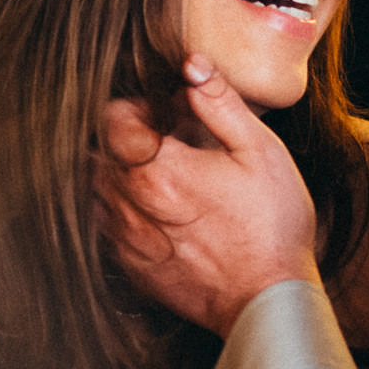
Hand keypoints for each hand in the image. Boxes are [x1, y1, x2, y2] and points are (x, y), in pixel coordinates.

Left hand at [101, 56, 320, 336]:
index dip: (133, 108)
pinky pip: (105, 228)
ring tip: (157, 175)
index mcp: (158, 170)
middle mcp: (131, 205)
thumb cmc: (272, 226)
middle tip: (160, 142)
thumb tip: (192, 66)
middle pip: (99, 154)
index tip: (159, 114)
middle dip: (123, 140)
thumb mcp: (260, 152)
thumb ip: (220, 104)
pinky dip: (120, 212)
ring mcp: (126, 241)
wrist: (268, 302)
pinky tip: (155, 212)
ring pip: (96, 191)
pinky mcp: (131, 269)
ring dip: (117, 176)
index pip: (111, 120)